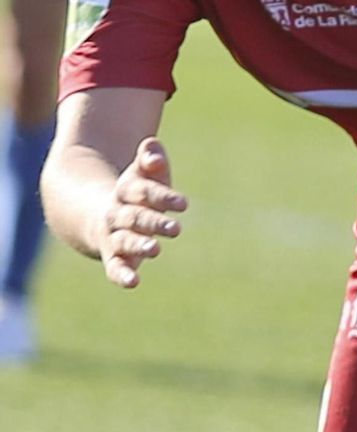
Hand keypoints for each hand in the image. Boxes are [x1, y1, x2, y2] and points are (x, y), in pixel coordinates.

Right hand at [98, 137, 187, 288]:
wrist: (97, 213)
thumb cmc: (136, 193)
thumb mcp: (143, 174)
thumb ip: (150, 160)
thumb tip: (154, 150)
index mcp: (125, 190)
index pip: (142, 191)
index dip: (162, 196)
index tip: (184, 204)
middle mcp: (116, 213)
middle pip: (134, 217)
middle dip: (153, 222)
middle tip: (176, 229)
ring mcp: (113, 236)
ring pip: (123, 240)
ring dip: (138, 245)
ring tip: (155, 249)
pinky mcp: (113, 257)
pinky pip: (114, 267)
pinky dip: (121, 275)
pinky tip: (133, 282)